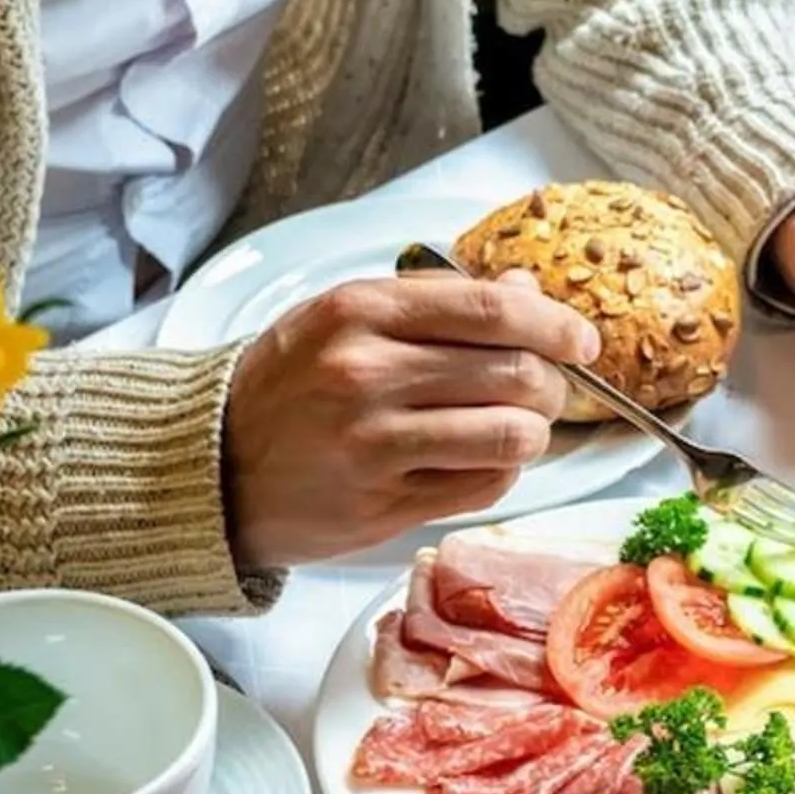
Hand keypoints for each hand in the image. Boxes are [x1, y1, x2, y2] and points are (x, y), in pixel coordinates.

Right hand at [222, 271, 599, 569]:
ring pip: (511, 436)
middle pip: (516, 375)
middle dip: (553, 384)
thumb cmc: (287, 385)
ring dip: (534, 433)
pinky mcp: (383, 505)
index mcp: (361, 313)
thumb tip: (526, 288)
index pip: (493, 310)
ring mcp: (376, 446)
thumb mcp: (344, 318)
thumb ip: (436, 300)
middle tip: (547, 389)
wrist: (213, 465)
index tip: (582, 340)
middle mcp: (367, 375)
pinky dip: (502, 472)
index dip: (556, 324)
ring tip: (517, 426)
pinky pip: (483, 486)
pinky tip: (481, 460)